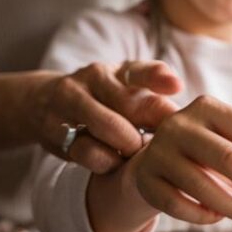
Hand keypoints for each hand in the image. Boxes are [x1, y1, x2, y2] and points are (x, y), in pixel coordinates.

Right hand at [32, 61, 181, 173]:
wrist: (43, 105)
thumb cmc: (103, 100)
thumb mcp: (126, 92)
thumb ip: (154, 100)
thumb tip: (188, 113)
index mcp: (116, 70)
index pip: (139, 70)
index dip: (158, 77)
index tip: (176, 87)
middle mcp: (92, 79)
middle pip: (129, 106)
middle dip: (148, 129)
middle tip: (156, 146)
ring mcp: (71, 102)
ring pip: (108, 129)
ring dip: (127, 147)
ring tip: (131, 152)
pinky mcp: (56, 130)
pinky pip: (88, 152)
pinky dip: (106, 161)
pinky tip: (111, 161)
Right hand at [123, 95, 231, 225]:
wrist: (150, 163)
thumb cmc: (205, 156)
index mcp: (210, 108)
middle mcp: (181, 124)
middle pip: (230, 158)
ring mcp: (159, 151)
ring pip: (202, 185)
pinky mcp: (145, 179)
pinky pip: (178, 204)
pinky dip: (202, 214)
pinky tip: (217, 217)